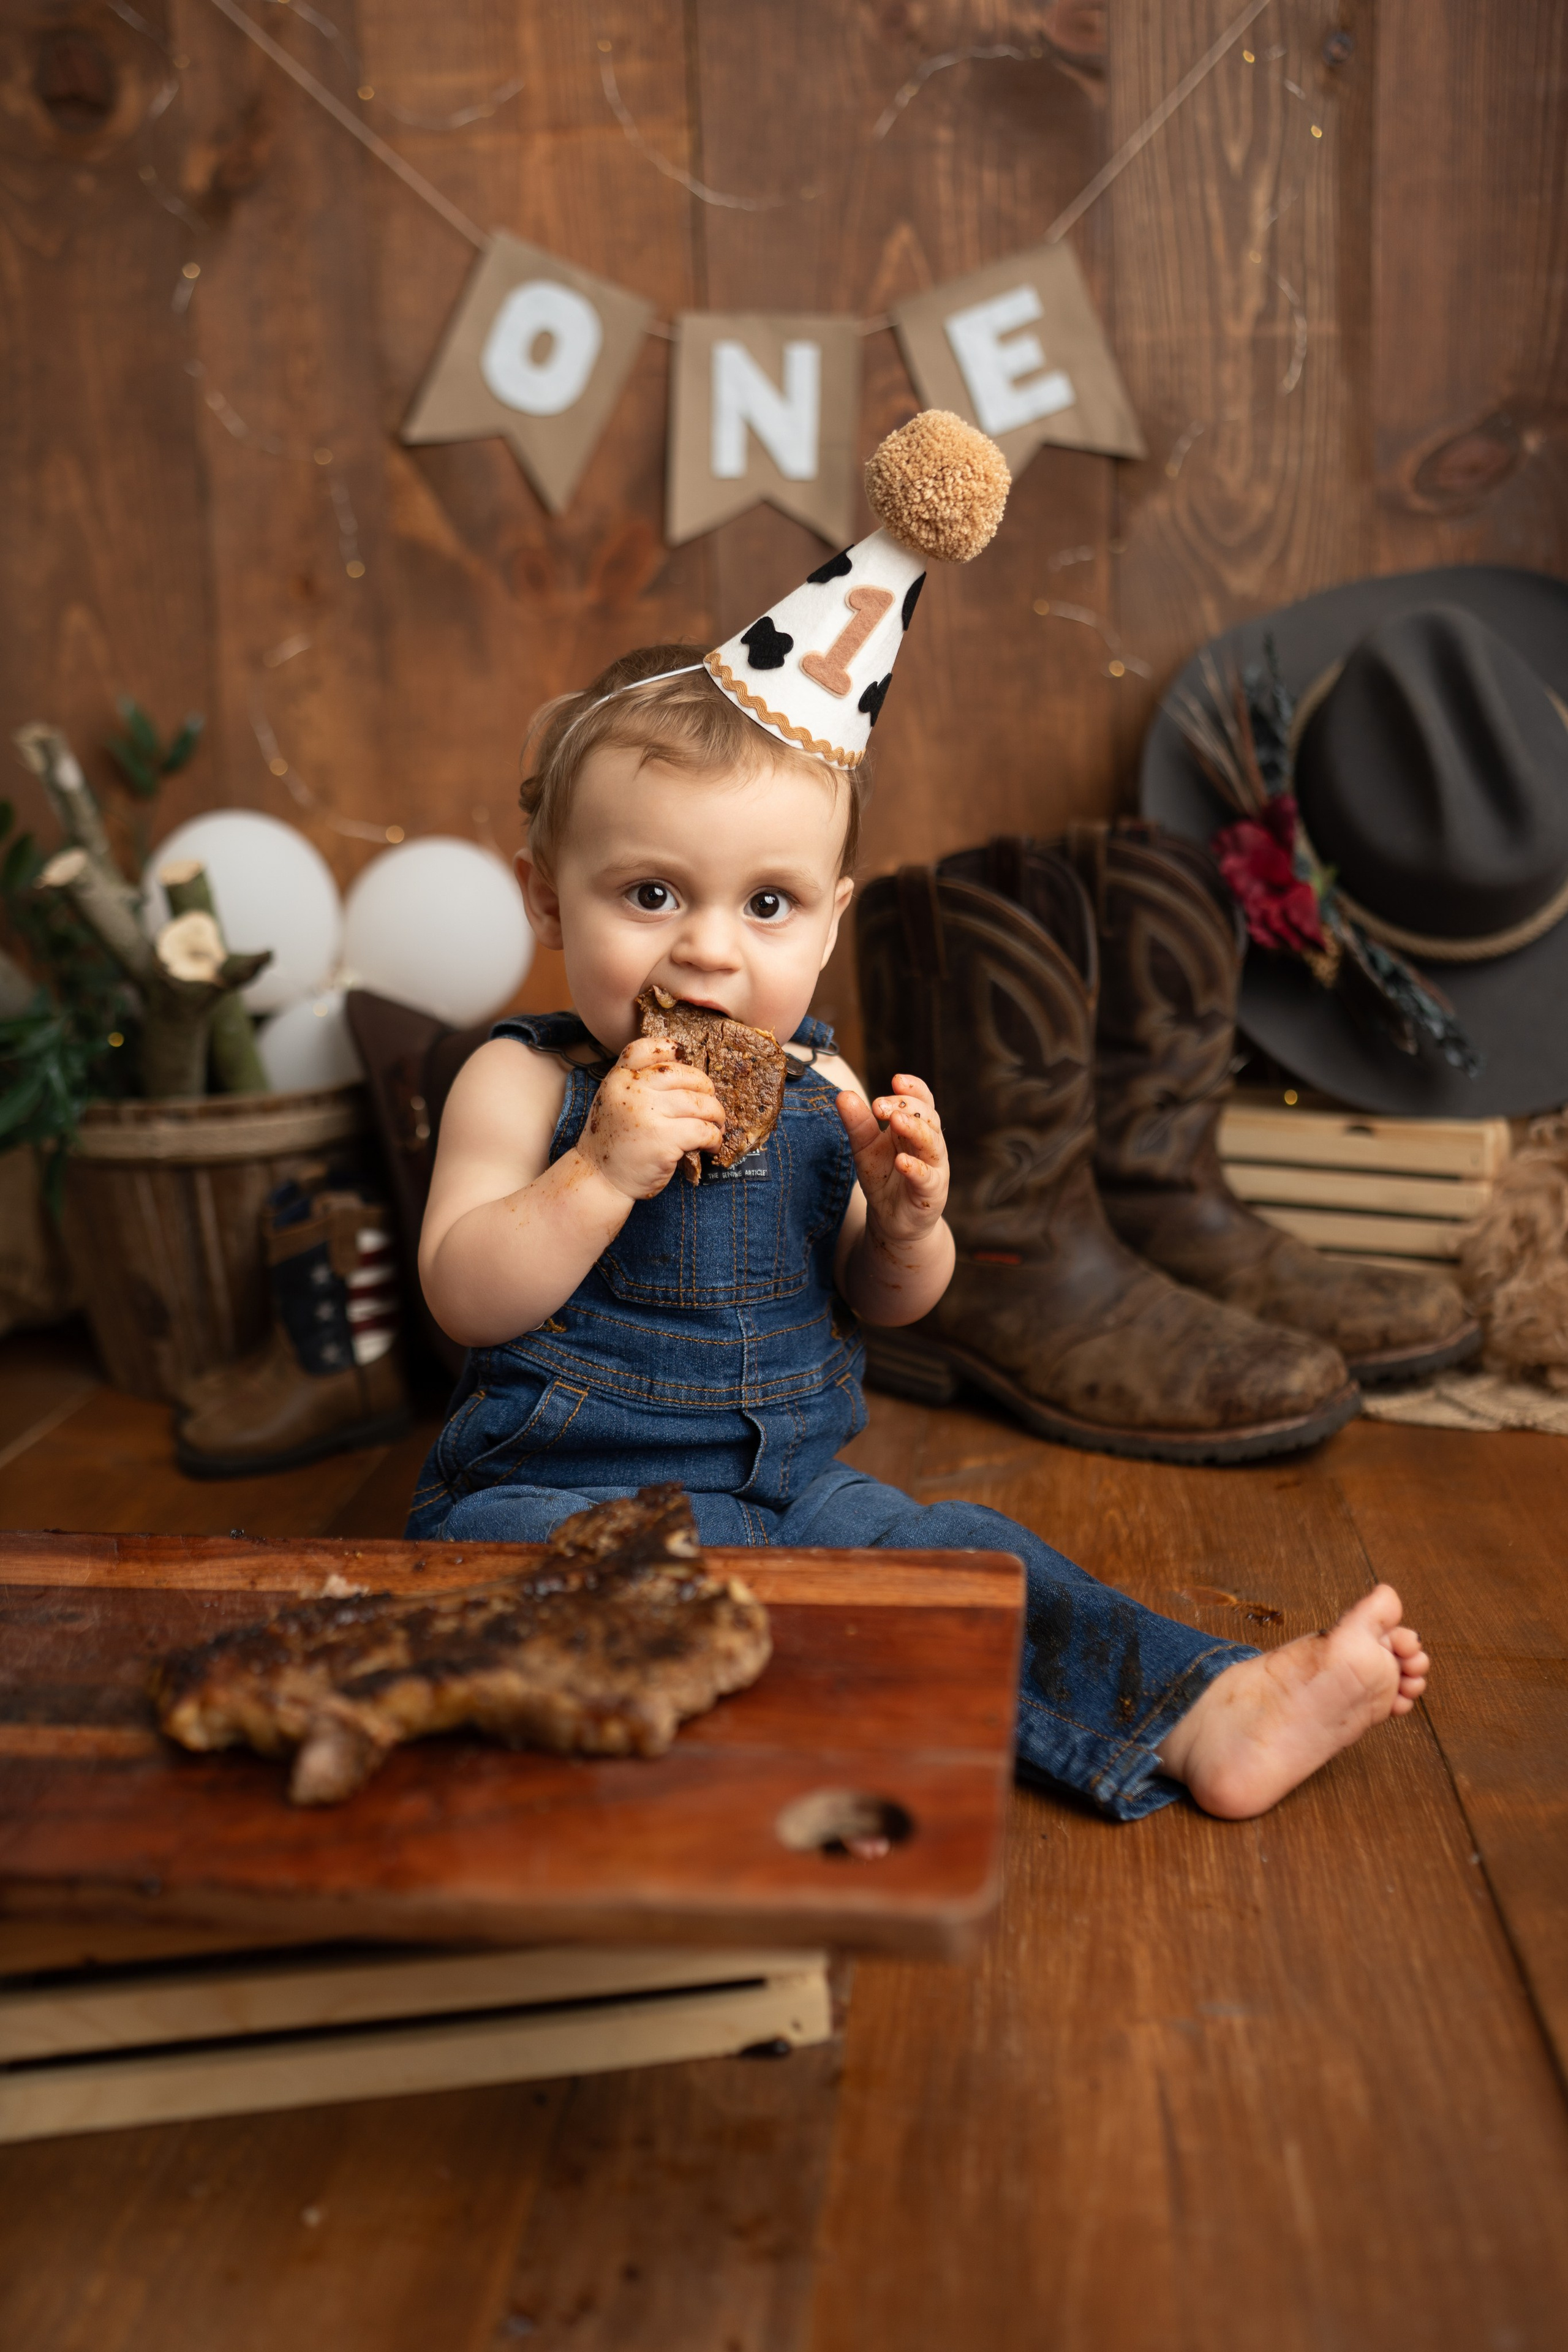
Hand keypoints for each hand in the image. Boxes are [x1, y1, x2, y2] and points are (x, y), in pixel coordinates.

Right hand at [574, 1036, 723, 1201]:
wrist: (600, 1178)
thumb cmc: (614, 1141)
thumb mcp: (614, 1101)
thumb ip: (638, 1084)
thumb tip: (688, 1077)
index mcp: (619, 1078)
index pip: (646, 1048)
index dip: (671, 1050)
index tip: (686, 1062)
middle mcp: (632, 1090)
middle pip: (684, 1074)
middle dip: (706, 1089)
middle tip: (710, 1106)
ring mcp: (648, 1113)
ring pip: (700, 1103)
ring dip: (716, 1115)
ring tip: (716, 1126)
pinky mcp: (664, 1139)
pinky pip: (703, 1130)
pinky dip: (714, 1138)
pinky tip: (710, 1145)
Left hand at [836, 1072, 948, 1246]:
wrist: (892, 1220)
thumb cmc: (883, 1178)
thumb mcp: (865, 1148)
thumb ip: (857, 1123)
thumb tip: (843, 1095)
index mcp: (915, 1127)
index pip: (922, 1100)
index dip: (914, 1088)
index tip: (896, 1080)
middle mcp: (929, 1144)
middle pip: (928, 1116)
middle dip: (906, 1106)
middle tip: (879, 1105)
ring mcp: (933, 1167)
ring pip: (932, 1143)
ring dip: (915, 1129)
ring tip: (896, 1119)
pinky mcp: (931, 1192)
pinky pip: (927, 1177)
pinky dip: (915, 1168)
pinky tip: (902, 1161)